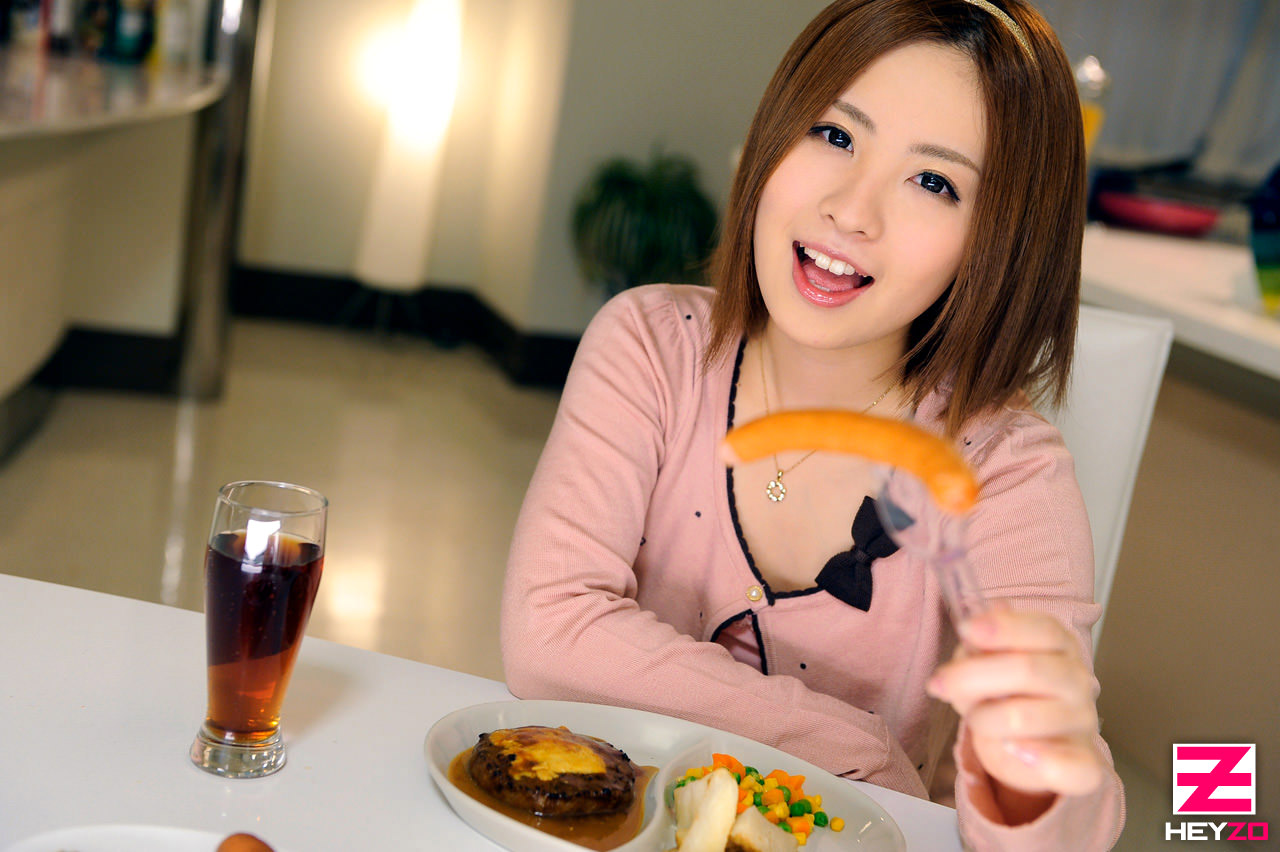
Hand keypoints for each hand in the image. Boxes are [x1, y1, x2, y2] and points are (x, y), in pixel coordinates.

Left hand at [926, 607, 1105, 797]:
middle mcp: (1076, 680)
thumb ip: (982, 650)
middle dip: (972, 675)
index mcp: (1060, 647)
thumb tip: (971, 637)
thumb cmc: (1009, 696)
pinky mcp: (1084, 763)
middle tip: (939, 684)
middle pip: (1028, 669)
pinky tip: (1014, 749)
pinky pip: (1068, 766)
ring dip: (984, 718)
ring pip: (1025, 717)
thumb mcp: (990, 665)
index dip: (1004, 628)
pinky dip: (1039, 761)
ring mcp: (1080, 722)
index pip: (1044, 629)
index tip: (966, 629)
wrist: (1035, 749)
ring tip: (974, 719)